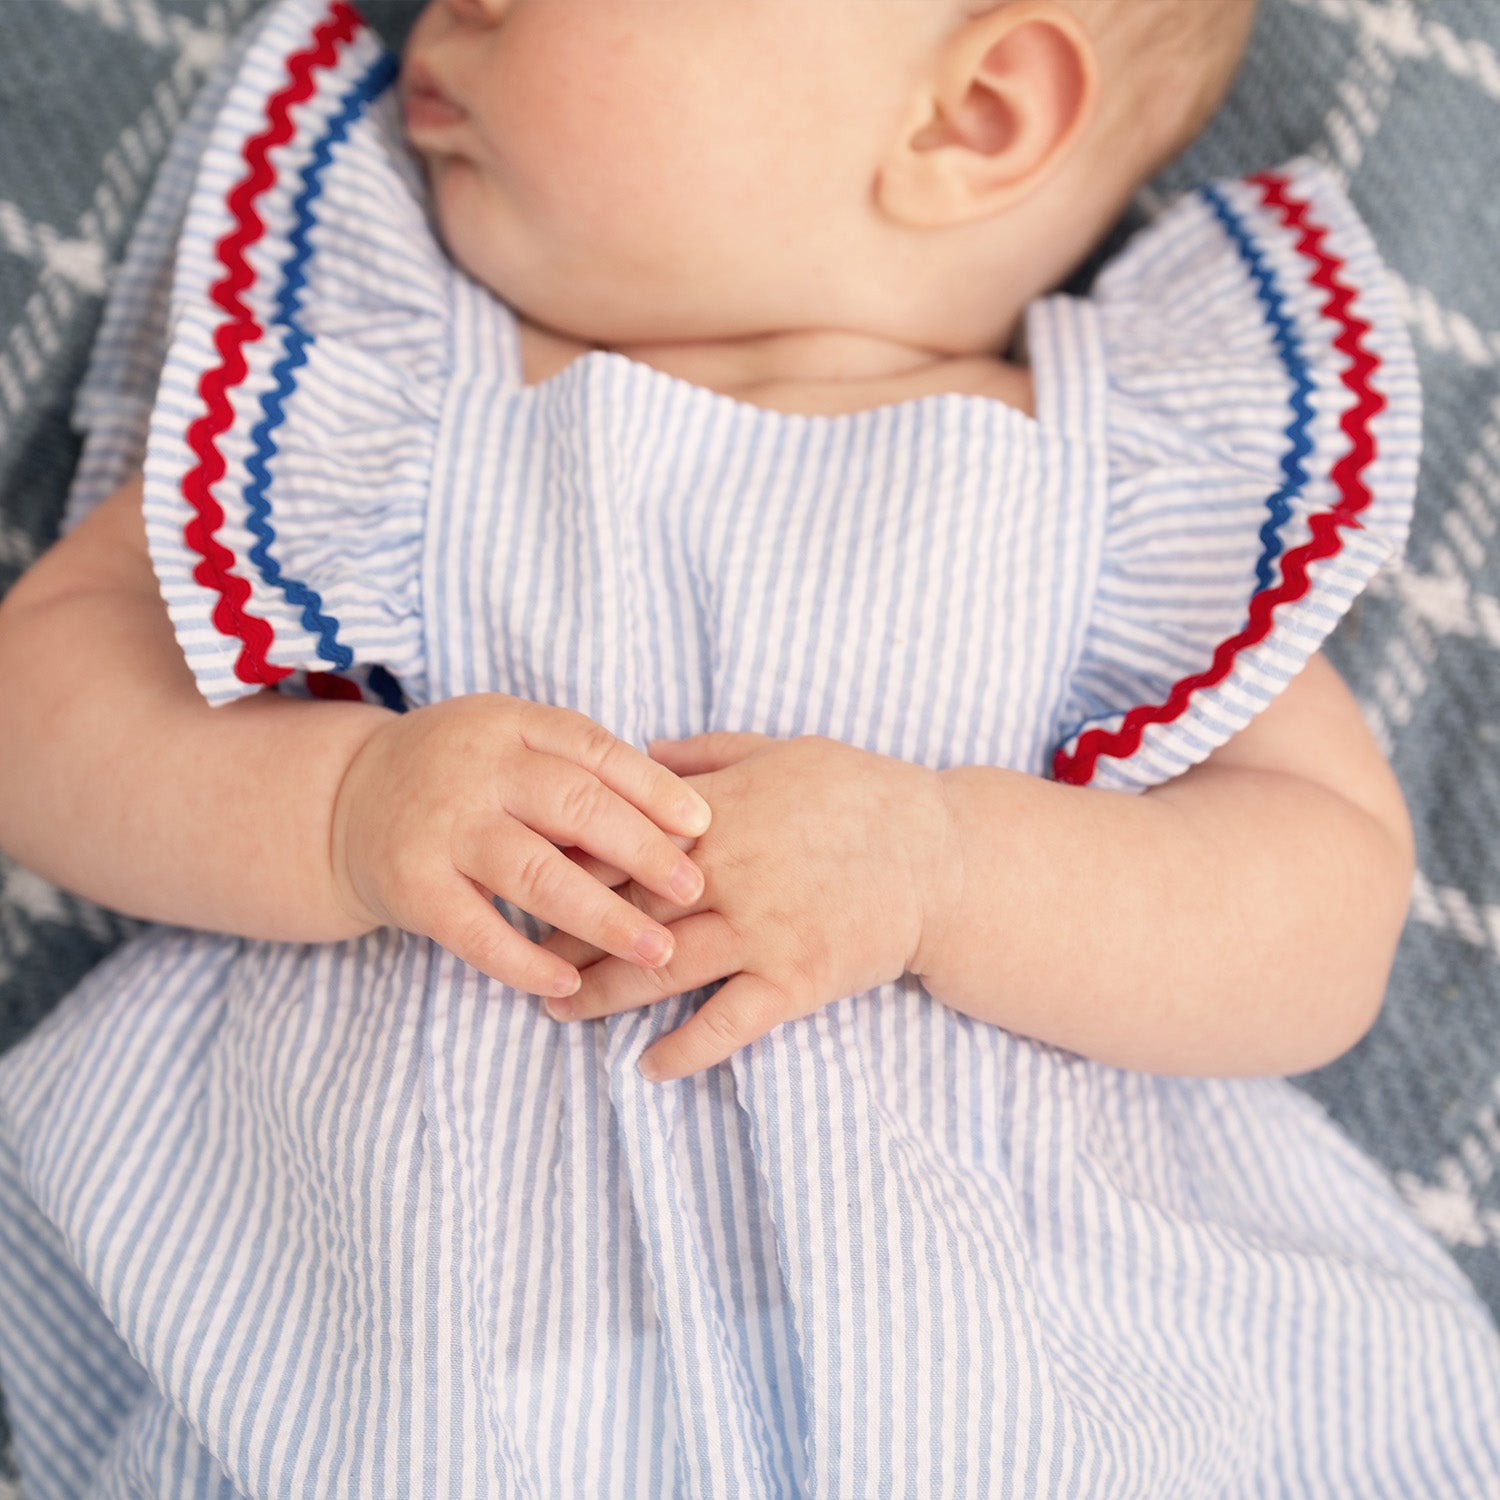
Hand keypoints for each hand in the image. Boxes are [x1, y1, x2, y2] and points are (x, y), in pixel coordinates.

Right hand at [330, 694, 711, 995]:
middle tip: (693, 889)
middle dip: (641, 851)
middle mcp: (476, 771)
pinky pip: (475, 931)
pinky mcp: (412, 887)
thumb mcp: (510, 740)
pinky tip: (570, 981)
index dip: (652, 788)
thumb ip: (575, 766)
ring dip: (602, 916)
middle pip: (573, 806)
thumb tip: (676, 811)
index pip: (594, 751)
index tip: (702, 825)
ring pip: (534, 872)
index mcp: (510, 726)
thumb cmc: (459, 773)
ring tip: (656, 949)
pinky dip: (523, 960)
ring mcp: (441, 829)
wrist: (345, 801)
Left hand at [542, 733, 958, 1079]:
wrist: (940, 852)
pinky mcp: (796, 980)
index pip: (618, 847)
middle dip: (566, 941)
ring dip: (602, 996)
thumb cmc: (858, 792)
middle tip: (522, 962)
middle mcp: (725, 877)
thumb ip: (701, 754)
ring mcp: (760, 932)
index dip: (566, 871)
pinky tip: (649, 1068)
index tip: (525, 885)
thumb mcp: (776, 749)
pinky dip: (686, 1048)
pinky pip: (729, 1024)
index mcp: (713, 818)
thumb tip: (638, 749)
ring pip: (660, 969)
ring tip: (558, 1013)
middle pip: (623, 913)